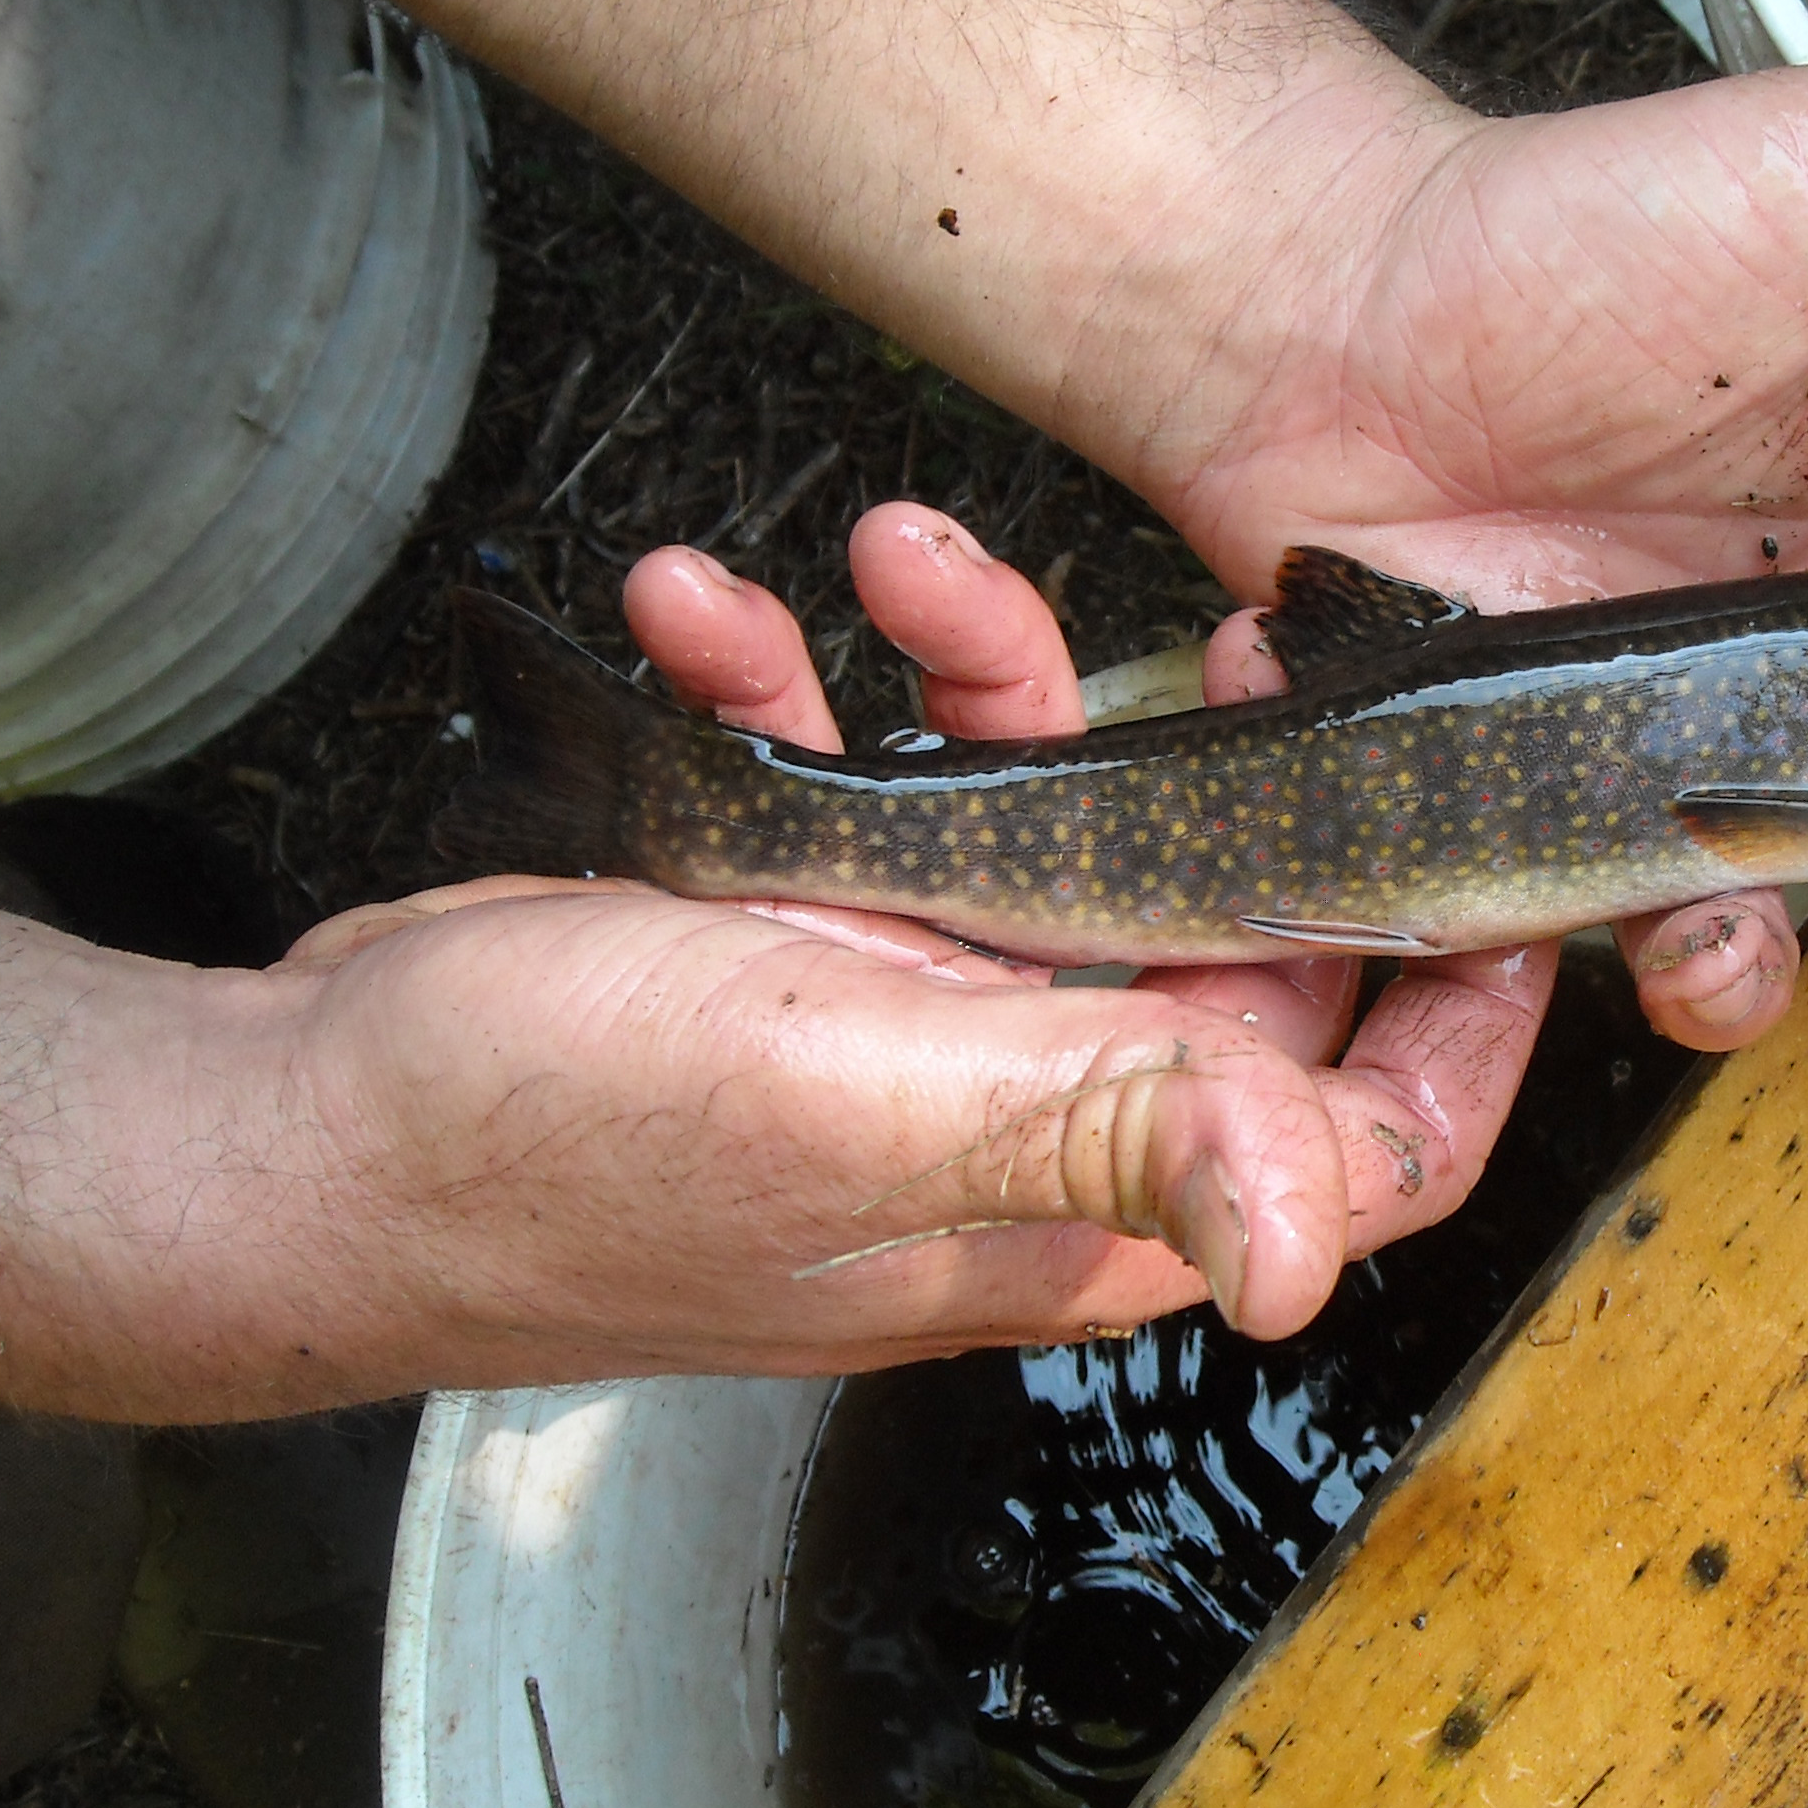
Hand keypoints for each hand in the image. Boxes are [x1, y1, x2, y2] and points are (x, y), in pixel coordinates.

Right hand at [574, 503, 1549, 1315]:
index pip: (1374, 1137)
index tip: (1504, 841)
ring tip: (895, 555)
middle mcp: (1037, 1110)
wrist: (304, 1123)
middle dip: (1231, 766)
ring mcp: (928, 1017)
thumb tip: (1312, 1252)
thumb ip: (1099, 1131)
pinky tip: (713, 617)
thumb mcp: (859, 1107)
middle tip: (1233, 624)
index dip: (1469, 1010)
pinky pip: (879, 789)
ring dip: (979, 678)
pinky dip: (811, 692)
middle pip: (1236, 935)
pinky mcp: (819, 936)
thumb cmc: (550, 1150)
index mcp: (1092, 1190)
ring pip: (1050, 822)